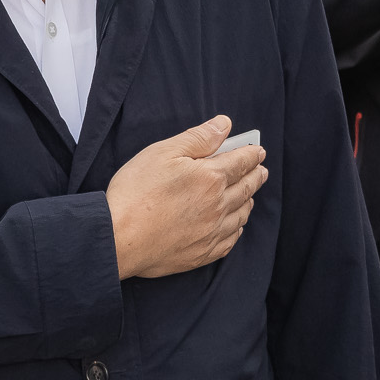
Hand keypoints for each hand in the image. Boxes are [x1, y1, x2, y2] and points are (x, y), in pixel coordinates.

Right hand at [105, 115, 267, 280]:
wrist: (118, 239)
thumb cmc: (135, 192)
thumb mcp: (162, 153)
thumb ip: (198, 138)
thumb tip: (223, 125)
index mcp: (211, 178)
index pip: (241, 162)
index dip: (252, 154)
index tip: (258, 151)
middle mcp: (218, 206)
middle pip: (246, 188)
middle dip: (255, 175)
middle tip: (261, 170)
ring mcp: (212, 232)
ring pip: (241, 214)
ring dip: (248, 201)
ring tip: (249, 194)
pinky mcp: (202, 253)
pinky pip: (230, 240)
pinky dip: (237, 228)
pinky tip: (234, 225)